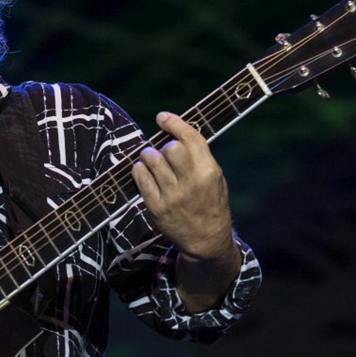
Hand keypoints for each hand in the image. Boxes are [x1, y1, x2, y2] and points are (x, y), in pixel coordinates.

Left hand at [130, 112, 236, 261]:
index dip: (174, 123)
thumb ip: (199, 157)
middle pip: (169, 148)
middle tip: (163, 151)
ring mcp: (172, 196)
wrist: (206, 239)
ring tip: (151, 159)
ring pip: (151, 159)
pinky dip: (139, 169)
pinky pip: (140, 178)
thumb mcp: (216, 178)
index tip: (162, 117)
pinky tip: (144, 171)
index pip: (190, 139)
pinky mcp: (155, 207)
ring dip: (148, 155)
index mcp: (209, 172)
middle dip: (164, 145)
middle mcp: (191, 183)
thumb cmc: (210, 203)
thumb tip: (175, 132)